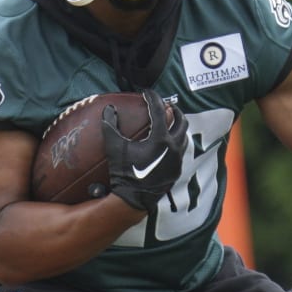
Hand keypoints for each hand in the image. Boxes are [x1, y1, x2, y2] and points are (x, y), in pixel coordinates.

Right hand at [98, 88, 185, 211]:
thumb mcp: (114, 148)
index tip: (147, 93)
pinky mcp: (177, 169)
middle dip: (174, 110)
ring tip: (168, 122)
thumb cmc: (124, 173)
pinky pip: (181, 150)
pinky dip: (176, 141)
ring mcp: (178, 159)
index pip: (159, 111)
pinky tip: (167, 142)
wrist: (135, 199)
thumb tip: (108, 108)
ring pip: (183, 136)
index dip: (153, 98)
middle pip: (181, 121)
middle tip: (165, 105)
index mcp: (161, 139)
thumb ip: (110, 126)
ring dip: (177, 126)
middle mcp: (174, 147)